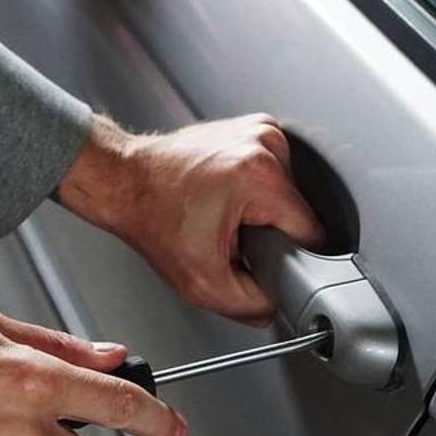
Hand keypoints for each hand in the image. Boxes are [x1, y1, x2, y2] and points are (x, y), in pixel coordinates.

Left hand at [57, 114, 324, 324]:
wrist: (124, 181)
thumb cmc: (152, 217)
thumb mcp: (202, 283)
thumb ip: (250, 306)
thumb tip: (276, 306)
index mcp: (260, 176)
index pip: (312, 233)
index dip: (291, 258)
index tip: (264, 260)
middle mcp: (265, 144)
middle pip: (299, 213)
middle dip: (272, 233)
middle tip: (234, 237)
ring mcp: (260, 130)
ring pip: (289, 194)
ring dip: (265, 212)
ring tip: (227, 215)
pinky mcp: (254, 128)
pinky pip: (275, 174)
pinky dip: (257, 191)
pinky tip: (228, 197)